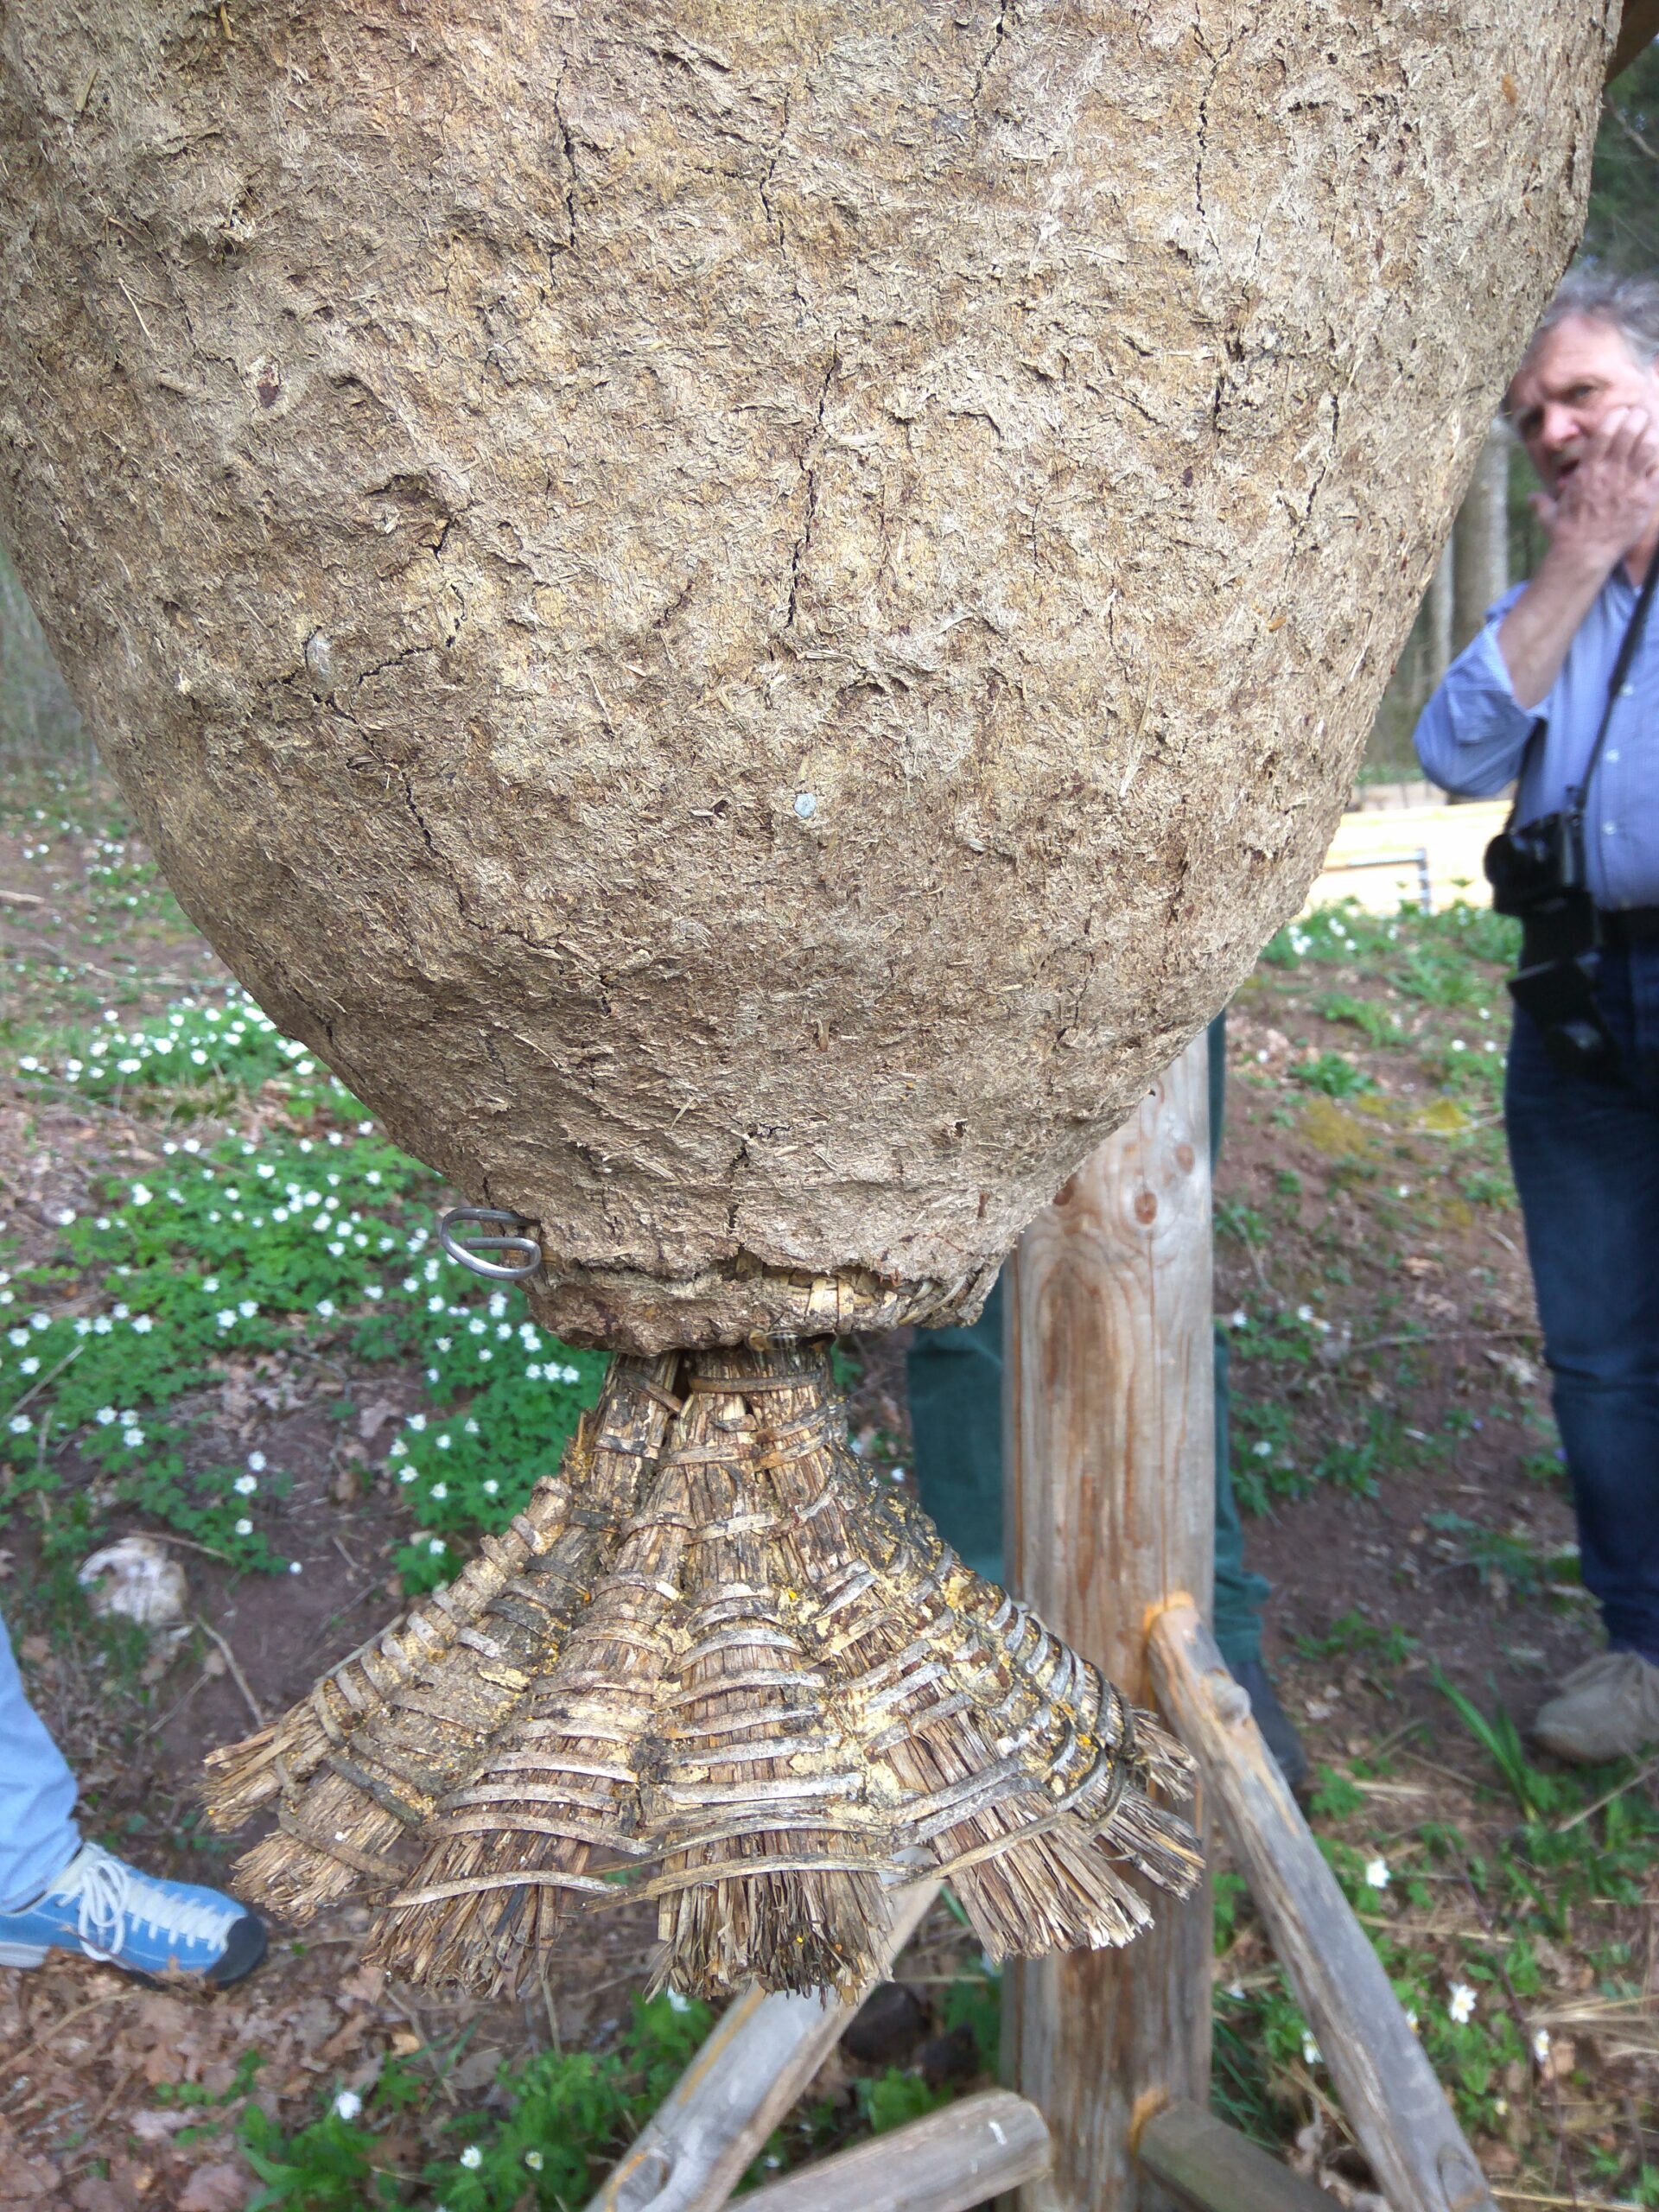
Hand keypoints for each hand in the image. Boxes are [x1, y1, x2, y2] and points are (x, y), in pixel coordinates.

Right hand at [1531, 403, 1658, 573]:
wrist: (1584, 554)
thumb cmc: (1566, 534)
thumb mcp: (1549, 515)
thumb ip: (1543, 502)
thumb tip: (1531, 499)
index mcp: (1588, 471)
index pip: (1605, 432)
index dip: (1616, 416)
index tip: (1622, 411)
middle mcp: (1610, 473)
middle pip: (1630, 433)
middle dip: (1638, 419)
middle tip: (1642, 415)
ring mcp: (1630, 484)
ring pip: (1649, 447)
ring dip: (1652, 436)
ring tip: (1652, 432)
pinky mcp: (1645, 498)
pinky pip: (1658, 471)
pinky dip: (1658, 464)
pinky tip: (1656, 462)